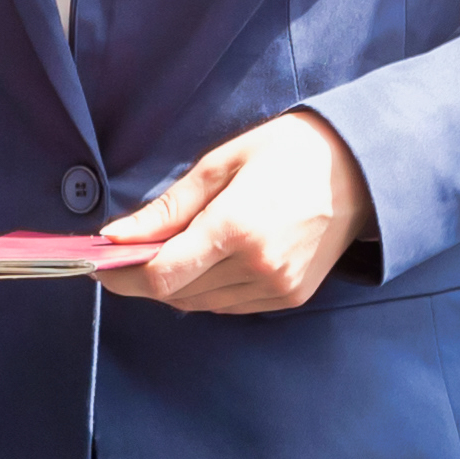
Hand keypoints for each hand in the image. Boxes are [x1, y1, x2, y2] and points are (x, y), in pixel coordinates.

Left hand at [96, 111, 369, 314]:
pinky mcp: (290, 297)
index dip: (122, 277)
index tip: (99, 265)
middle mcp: (258, 266)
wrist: (361, 170)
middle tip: (126, 254)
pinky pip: (229, 305)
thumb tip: (116, 236)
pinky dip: (206, 290)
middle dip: (143, 278)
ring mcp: (277, 287)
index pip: (162, 275)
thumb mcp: (221, 164)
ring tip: (167, 252)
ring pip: (201, 304)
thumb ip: (168, 208)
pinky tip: (204, 263)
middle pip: (177, 294)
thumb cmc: (288, 153)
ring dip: (174, 286)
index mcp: (236, 228)